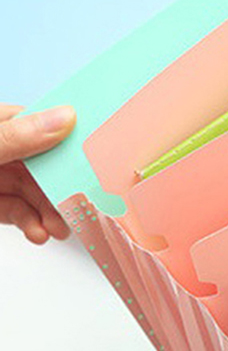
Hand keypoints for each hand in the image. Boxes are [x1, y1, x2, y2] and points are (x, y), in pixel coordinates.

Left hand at [0, 104, 75, 243]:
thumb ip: (18, 137)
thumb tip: (65, 117)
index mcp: (0, 124)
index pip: (43, 124)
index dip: (72, 142)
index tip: (96, 159)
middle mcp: (2, 148)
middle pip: (44, 165)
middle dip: (62, 188)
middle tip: (81, 205)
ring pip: (33, 191)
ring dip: (49, 212)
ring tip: (59, 228)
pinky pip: (17, 211)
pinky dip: (31, 223)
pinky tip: (39, 233)